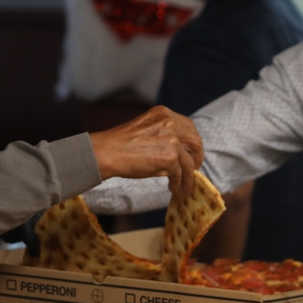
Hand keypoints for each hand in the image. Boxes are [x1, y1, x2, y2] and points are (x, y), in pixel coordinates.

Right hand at [89, 105, 203, 193]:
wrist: (106, 152)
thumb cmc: (121, 144)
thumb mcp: (146, 128)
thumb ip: (164, 134)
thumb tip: (182, 152)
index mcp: (165, 114)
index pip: (189, 127)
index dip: (193, 142)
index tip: (193, 153)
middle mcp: (171, 124)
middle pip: (196, 143)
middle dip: (197, 158)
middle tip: (195, 170)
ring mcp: (172, 141)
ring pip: (189, 163)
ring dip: (188, 177)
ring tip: (184, 187)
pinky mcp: (169, 158)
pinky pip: (180, 174)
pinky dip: (178, 183)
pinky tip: (172, 188)